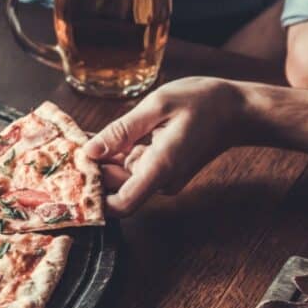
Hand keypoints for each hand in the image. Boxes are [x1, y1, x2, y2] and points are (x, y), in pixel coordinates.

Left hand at [82, 77, 247, 215]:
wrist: (238, 110)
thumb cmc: (203, 102)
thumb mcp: (158, 105)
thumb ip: (122, 130)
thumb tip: (89, 151)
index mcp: (161, 167)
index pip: (123, 204)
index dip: (96, 199)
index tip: (76, 176)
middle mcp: (162, 180)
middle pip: (116, 187)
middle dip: (92, 168)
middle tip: (69, 143)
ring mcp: (163, 178)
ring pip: (122, 176)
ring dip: (103, 159)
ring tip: (84, 134)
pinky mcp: (162, 171)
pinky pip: (133, 167)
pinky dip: (117, 154)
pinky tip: (106, 135)